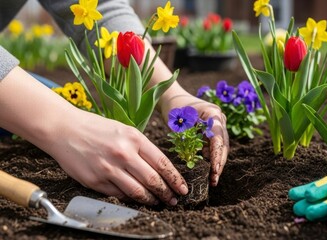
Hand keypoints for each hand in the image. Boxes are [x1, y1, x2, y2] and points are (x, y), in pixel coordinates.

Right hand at [0, 67, 187, 205]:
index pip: (162, 163)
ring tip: (158, 202)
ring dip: (151, 200)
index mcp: (134, 139)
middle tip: (173, 200)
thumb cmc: (96, 128)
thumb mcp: (124, 130)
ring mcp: (108, 169)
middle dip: (167, 193)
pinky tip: (137, 200)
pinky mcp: (95, 181)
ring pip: (137, 192)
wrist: (64, 129)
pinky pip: (118, 195)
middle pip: (153, 180)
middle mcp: (123, 154)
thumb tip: (160, 169)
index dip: (175, 179)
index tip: (182, 188)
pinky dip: (130, 199)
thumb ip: (142, 148)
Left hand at [158, 89, 228, 186]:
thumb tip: (198, 158)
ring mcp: (218, 126)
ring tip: (212, 180)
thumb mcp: (180, 122)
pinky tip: (208, 172)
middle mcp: (219, 120)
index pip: (218, 138)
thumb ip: (190, 138)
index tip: (214, 170)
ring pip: (220, 148)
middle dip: (219, 164)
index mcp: (213, 114)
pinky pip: (214, 148)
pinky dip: (211, 159)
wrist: (173, 99)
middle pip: (223, 145)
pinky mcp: (212, 132)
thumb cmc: (175, 108)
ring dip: (216, 164)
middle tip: (214, 180)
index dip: (217, 156)